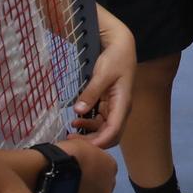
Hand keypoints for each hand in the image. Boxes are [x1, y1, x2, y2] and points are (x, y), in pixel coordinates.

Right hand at [56, 137, 118, 192]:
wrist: (62, 166)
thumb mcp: (82, 145)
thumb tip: (79, 154)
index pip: (105, 173)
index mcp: (110, 165)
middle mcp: (110, 182)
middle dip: (93, 190)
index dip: (94, 175)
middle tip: (77, 188)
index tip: (83, 175)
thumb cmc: (70, 151)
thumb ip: (86, 153)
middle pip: (103, 189)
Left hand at [69, 7, 135, 148]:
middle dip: (92, 142)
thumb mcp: (102, 73)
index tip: (81, 147)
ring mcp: (114, 107)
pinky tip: (76, 121)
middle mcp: (120, 109)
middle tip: (71, 141)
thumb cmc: (115, 58)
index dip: (99, 142)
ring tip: (70, 131)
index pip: (113, 131)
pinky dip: (88, 124)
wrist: (121, 46)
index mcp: (123, 104)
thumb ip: (91, 93)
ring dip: (89, 134)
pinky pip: (99, 120)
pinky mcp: (108, 104)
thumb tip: (78, 111)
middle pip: (109, 135)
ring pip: (103, 129)